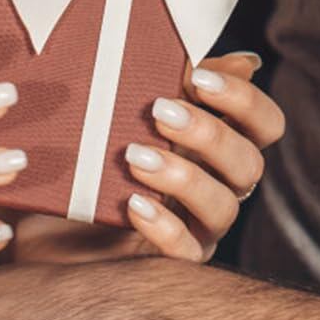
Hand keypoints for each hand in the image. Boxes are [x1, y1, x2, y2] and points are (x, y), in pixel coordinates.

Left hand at [117, 49, 284, 261]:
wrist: (54, 206)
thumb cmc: (103, 143)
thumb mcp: (138, 100)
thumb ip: (183, 75)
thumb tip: (247, 62)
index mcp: (222, 142)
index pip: (266, 124)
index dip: (244, 100)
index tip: (198, 79)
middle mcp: (222, 184)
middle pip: (250, 165)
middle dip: (209, 136)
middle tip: (158, 112)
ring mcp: (202, 225)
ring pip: (223, 207)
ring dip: (183, 177)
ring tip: (135, 156)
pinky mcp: (172, 258)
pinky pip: (185, 251)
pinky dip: (163, 226)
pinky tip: (133, 203)